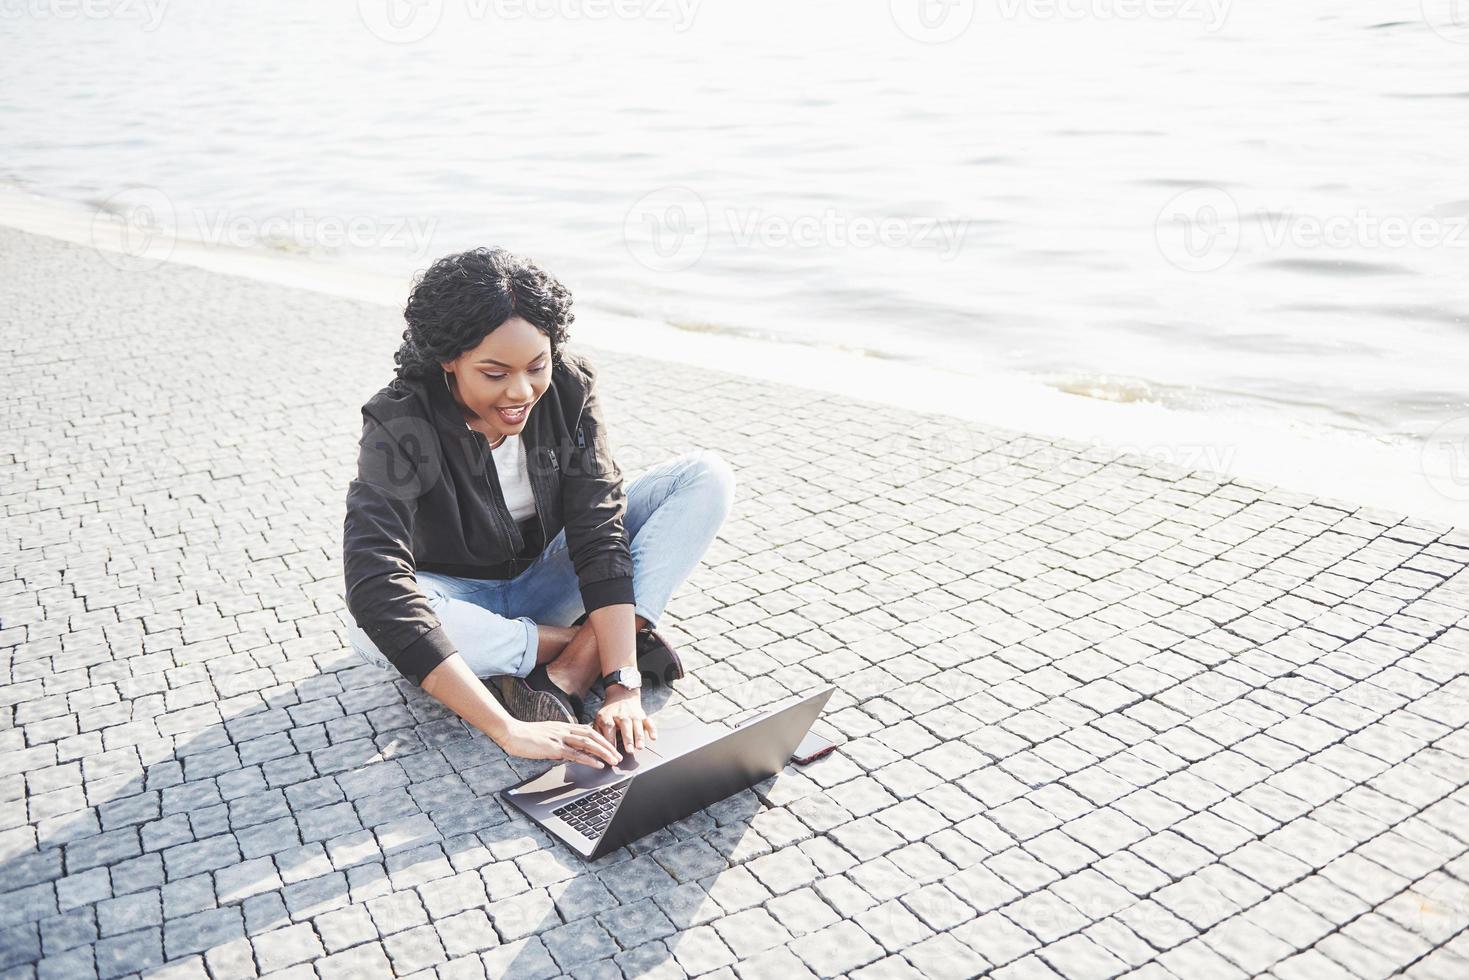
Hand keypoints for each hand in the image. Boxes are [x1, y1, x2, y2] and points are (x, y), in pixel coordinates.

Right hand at [498, 720, 620, 767]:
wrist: (511, 732)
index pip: (587, 730)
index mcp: (562, 726)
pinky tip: (598, 764)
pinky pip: (575, 754)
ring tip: (614, 760)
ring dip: (604, 752)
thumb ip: (557, 742)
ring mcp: (559, 738)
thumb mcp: (545, 736)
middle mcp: (564, 730)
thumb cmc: (524, 736)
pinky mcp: (553, 748)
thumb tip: (566, 752)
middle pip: (592, 735)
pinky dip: (589, 759)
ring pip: (588, 743)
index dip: (601, 738)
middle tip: (618, 755)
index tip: (610, 746)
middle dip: (607, 746)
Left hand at [594, 686, 656, 751]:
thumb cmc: (608, 713)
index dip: (610, 740)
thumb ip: (598, 733)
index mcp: (608, 716)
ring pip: (637, 725)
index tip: (612, 753)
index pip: (609, 727)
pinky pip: (649, 722)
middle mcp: (621, 715)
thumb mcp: (599, 719)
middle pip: (625, 726)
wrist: (621, 695)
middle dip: (627, 739)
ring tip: (640, 747)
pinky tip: (654, 738)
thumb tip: (596, 748)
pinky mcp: (642, 715)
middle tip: (629, 751)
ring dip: (639, 736)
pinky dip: (652, 729)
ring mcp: (633, 715)